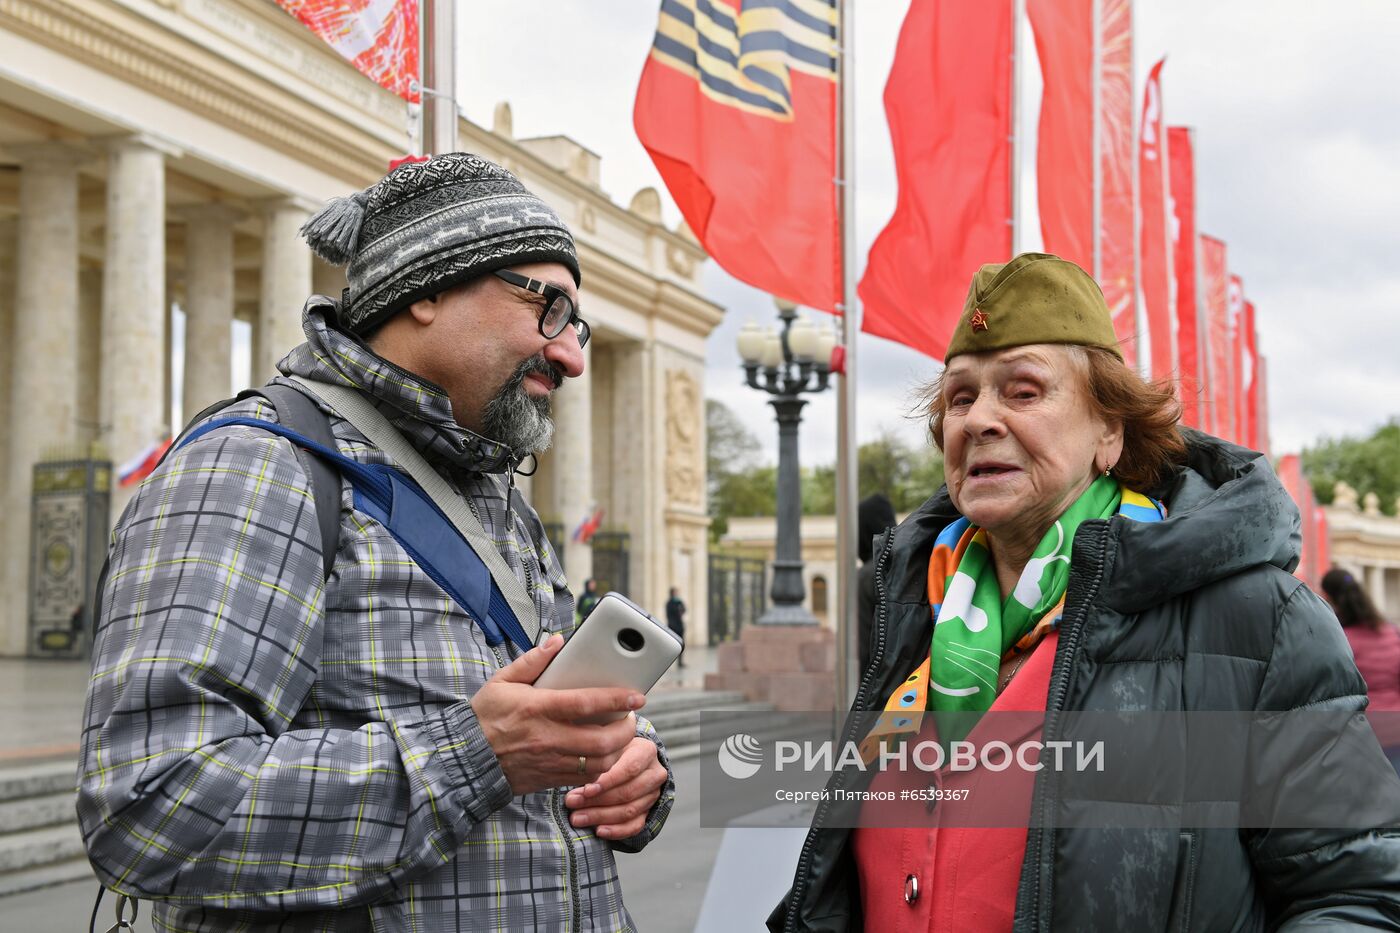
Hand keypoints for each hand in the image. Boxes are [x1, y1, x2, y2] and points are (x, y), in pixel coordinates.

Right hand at [471, 635, 643, 795]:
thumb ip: (532, 661)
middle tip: (630, 717)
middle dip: (626, 730)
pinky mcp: (549, 780)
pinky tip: (602, 754)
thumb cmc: (485, 717)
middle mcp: (547, 738)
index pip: (586, 703)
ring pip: (599, 764)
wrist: (465, 758)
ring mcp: (550, 762)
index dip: (616, 700)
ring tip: (620, 736)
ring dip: (618, 751)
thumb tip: (557, 642)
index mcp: (537, 708)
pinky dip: (601, 768)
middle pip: (602, 742)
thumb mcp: (502, 681)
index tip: (637, 696)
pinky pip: (585, 779)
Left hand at [563, 735, 667, 838]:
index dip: (608, 782)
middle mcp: (654, 773)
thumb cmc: (612, 753)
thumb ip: (595, 765)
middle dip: (597, 801)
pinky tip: (598, 831)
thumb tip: (577, 792)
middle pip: (628, 792)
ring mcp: (653, 794)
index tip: (586, 790)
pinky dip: (616, 831)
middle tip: (573, 803)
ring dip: (600, 816)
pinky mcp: (649, 811)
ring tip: (577, 818)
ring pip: (629, 811)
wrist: (627, 760)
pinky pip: (634, 826)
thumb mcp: (606, 750)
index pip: (629, 769)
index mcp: (646, 752)